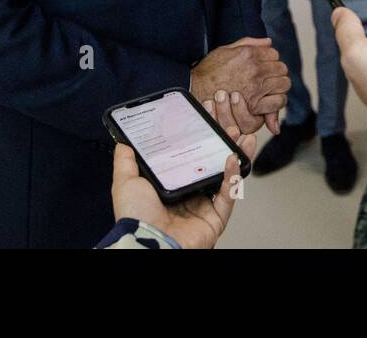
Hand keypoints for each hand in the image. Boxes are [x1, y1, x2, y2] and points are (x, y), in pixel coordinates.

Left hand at [109, 97, 257, 247]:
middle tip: (230, 128)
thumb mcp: (126, 182)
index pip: (189, 161)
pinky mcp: (215, 219)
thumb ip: (126, 162)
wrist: (147, 243)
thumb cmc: (135, 218)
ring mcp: (203, 208)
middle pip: (211, 167)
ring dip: (236, 157)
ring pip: (225, 179)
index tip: (206, 124)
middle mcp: (188, 198)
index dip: (199, 142)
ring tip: (243, 138)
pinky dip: (233, 177)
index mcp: (169, 188)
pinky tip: (233, 158)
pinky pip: (228, 195)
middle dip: (223, 146)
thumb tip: (123, 143)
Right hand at [190, 37, 289, 134]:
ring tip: (272, 88)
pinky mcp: (255, 104)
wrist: (196, 92)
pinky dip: (278, 101)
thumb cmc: (209, 71)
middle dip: (277, 72)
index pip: (274, 53)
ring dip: (280, 86)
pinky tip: (272, 100)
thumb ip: (248, 43)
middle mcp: (255, 68)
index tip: (266, 65)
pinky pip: (278, 101)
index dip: (271, 59)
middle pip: (281, 68)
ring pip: (284, 84)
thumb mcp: (225, 50)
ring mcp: (256, 86)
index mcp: (248, 53)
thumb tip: (268, 41)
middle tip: (271, 78)